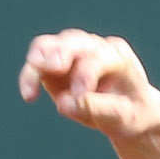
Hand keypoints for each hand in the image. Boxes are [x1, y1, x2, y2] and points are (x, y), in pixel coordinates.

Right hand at [19, 30, 159, 139]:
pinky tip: (28, 95)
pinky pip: (38, 64)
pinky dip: (30, 76)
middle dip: (59, 53)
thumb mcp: (123, 116)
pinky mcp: (56, 64)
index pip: (98, 58)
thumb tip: (63, 104)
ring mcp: (73, 52)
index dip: (86, 74)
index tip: (79, 96)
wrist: (129, 114)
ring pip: (49, 46)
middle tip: (50, 67)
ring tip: (30, 88)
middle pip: (72, 42)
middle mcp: (94, 47)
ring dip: (38, 64)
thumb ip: (96, 109)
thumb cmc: (131, 113)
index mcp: (118, 56)